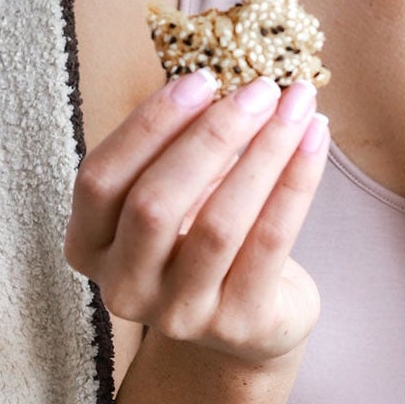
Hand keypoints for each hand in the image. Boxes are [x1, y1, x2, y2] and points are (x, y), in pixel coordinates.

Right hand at [64, 71, 330, 364]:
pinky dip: (296, 183)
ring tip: (297, 106)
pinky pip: (271, 242)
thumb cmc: (202, 240)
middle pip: (155, 204)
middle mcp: (124, 287)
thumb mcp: (174, 195)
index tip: (201, 79)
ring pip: (219, 225)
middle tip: (260, 88)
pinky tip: (314, 140)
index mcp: (89, 246)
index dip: (148, 126)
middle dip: (212, 137)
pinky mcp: (238, 324)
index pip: (100, 179)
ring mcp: (179, 314)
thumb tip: (230, 79)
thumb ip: (179, 148)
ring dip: (263, 153)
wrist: (246, 324)